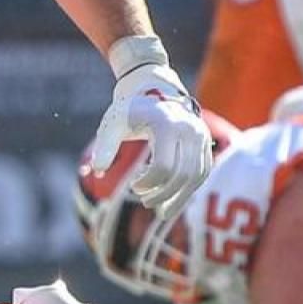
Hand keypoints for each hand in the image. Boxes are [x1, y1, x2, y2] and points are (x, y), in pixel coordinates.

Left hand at [91, 68, 213, 219]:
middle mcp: (190, 129)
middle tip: (145, 202)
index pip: (163, 166)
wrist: (154, 90)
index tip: (133, 186)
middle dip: (163, 194)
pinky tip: (173, 202)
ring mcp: (201, 135)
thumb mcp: (113, 123)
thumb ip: (105, 145)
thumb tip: (96, 170)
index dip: (148, 183)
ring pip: (196, 176)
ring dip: (179, 198)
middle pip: (182, 174)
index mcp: (167, 124)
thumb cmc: (130, 110)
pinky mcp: (206, 143)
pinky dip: (189, 190)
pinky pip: (202, 173)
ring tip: (162, 213)